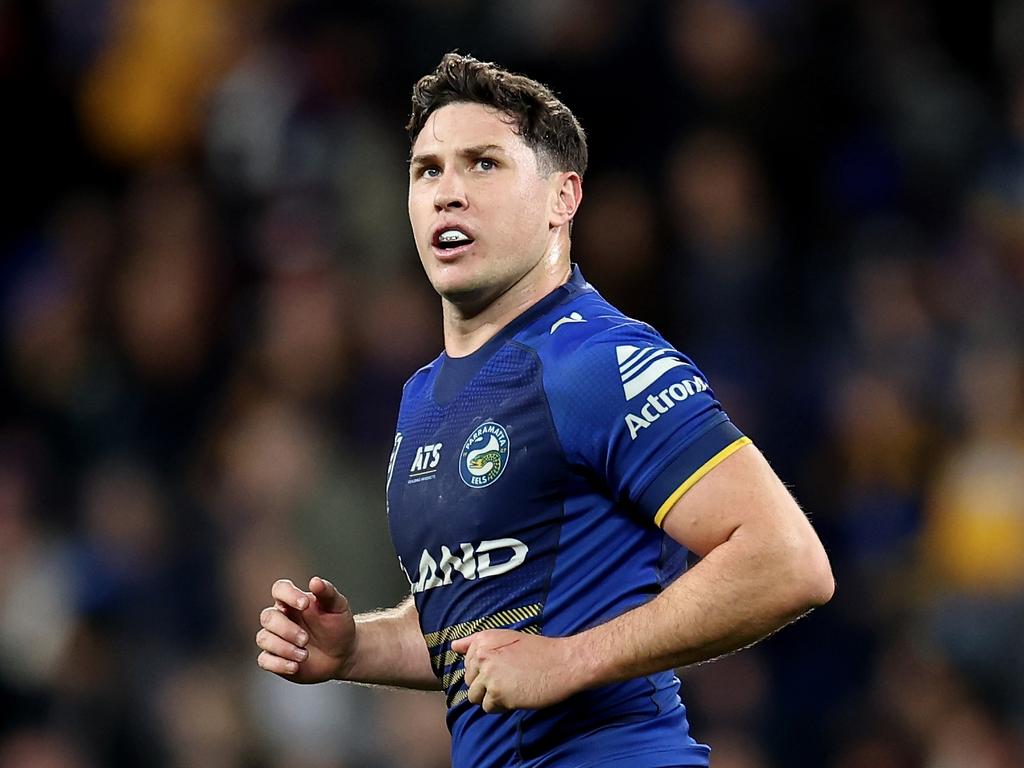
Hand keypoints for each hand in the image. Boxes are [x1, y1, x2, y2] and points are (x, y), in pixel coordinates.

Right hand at [256, 576, 356, 683]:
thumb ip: (327, 592)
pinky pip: (264, 660)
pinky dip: (278, 664)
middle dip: (286, 629)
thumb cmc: (338, 626)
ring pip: (263, 638)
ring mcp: (275, 638)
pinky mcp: (274, 659)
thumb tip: (314, 581)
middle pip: (268, 617)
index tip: (305, 604)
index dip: (288, 595)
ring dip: (283, 648)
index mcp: (293, 601)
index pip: (279, 589)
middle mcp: (281, 618)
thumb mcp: (338, 607)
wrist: (343, 654)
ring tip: (304, 655)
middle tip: (306, 639)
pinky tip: (295, 666)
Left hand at [451, 630, 582, 712]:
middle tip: (511, 679)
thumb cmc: (540, 651)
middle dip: (487, 685)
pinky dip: (501, 707)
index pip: (468, 664)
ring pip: (475, 697)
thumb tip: (453, 646)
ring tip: (512, 688)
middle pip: (470, 682)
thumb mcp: (507, 638)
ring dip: (491, 697)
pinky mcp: (497, 694)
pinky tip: (517, 696)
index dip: (486, 670)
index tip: (504, 668)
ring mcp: (488, 675)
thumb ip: (476, 642)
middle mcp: (481, 655)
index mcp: (483, 639)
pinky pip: (488, 708)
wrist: (563, 662)